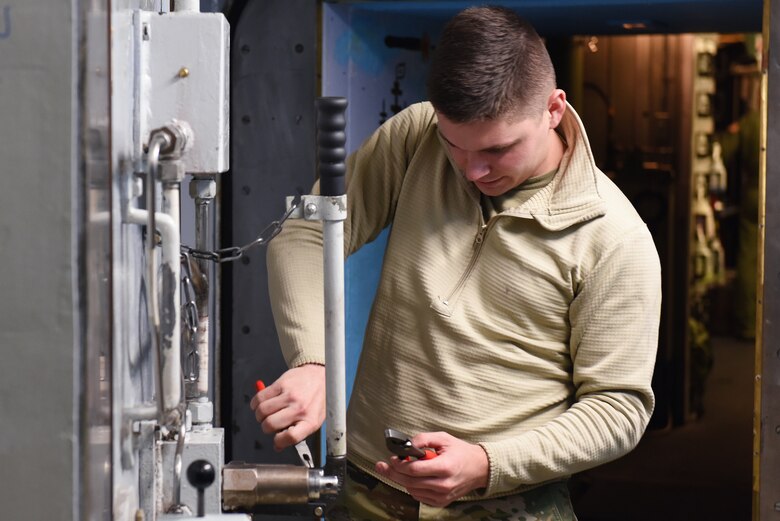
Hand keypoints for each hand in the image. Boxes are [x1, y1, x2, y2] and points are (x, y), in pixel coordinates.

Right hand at [249, 364, 324, 450]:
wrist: (321, 376)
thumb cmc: (318, 400)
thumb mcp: (314, 420)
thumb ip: (298, 433)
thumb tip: (277, 447)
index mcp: (310, 421)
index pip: (290, 437)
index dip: (279, 442)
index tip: (276, 440)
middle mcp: (300, 408)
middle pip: (270, 424)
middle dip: (266, 427)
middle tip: (270, 424)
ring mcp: (290, 395)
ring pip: (262, 411)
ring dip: (259, 415)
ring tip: (266, 413)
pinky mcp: (281, 384)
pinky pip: (260, 397)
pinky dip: (255, 403)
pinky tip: (261, 403)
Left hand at [374, 431, 488, 507]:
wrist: (480, 469)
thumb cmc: (461, 452)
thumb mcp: (443, 438)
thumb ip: (424, 439)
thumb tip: (407, 444)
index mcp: (445, 467)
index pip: (415, 469)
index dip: (400, 464)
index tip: (392, 458)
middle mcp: (444, 484)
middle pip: (410, 482)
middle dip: (393, 473)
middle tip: (382, 466)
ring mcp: (442, 496)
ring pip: (412, 490)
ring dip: (402, 479)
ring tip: (397, 469)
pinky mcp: (441, 502)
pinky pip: (419, 496)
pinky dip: (412, 487)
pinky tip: (412, 478)